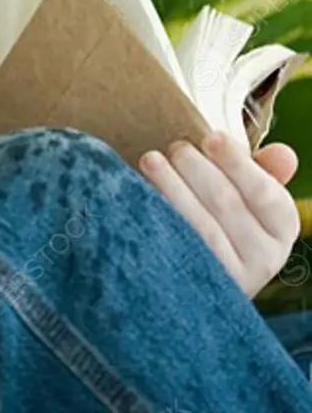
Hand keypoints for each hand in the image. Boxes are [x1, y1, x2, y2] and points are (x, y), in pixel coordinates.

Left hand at [138, 132, 300, 297]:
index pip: (264, 193)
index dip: (237, 162)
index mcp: (281, 228)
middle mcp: (264, 259)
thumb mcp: (247, 196)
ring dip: (172, 185)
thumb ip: (262, 172)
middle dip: (195, 167)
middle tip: (175, 147)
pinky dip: (158, 215)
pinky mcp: (193, 287)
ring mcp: (230, 278)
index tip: (210, 136)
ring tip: (151, 159)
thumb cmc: (224, 217)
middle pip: (226, 202)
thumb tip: (282, 153)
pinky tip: (141, 194)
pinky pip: (175, 246)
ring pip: (200, 226)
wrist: (197, 274)